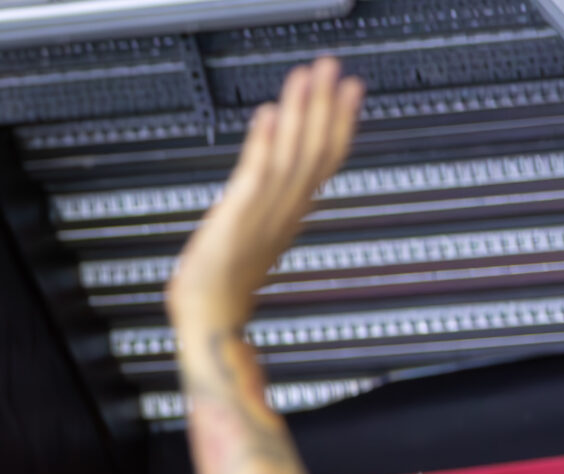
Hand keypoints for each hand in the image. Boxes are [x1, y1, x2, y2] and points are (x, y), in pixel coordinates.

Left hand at [165, 58, 360, 332]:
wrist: (212, 318)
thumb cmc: (223, 285)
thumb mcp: (252, 237)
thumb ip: (262, 209)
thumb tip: (259, 189)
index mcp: (293, 212)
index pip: (327, 158)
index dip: (341, 121)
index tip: (351, 89)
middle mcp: (286, 208)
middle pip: (317, 147)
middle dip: (325, 103)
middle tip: (331, 66)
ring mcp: (264, 212)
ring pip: (293, 152)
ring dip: (300, 111)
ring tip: (305, 77)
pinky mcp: (238, 217)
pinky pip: (256, 174)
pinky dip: (263, 143)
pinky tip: (268, 116)